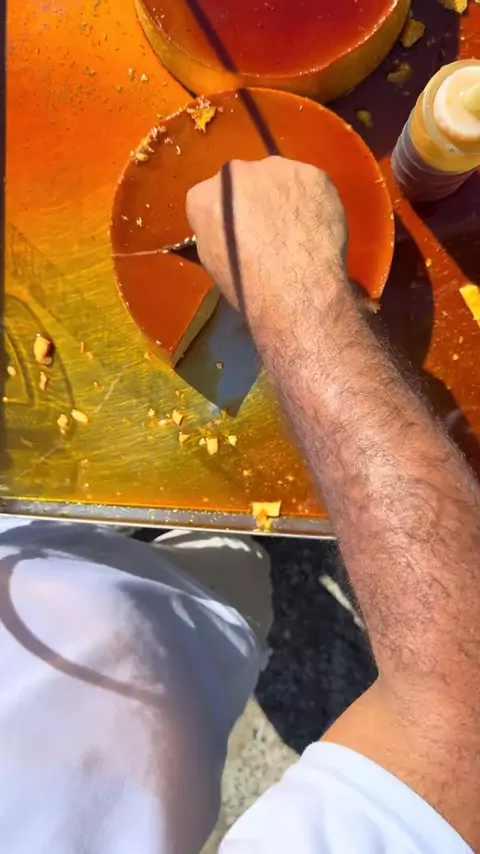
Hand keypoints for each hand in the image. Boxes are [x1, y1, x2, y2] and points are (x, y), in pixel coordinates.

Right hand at [186, 157, 348, 326]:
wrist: (295, 290)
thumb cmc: (248, 286)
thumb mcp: (213, 262)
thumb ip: (217, 232)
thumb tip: (230, 228)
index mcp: (204, 196)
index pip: (212, 199)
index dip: (230, 218)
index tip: (241, 234)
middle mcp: (236, 171)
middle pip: (247, 181)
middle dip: (257, 201)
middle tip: (272, 231)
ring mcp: (277, 169)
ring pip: (281, 180)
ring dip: (286, 199)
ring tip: (298, 231)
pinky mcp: (312, 174)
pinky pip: (311, 185)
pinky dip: (314, 202)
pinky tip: (317, 227)